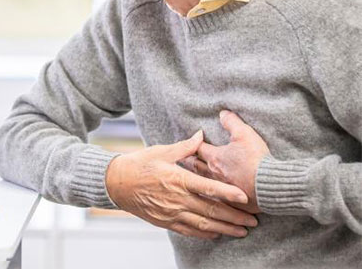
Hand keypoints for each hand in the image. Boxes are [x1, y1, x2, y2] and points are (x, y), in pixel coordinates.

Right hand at [106, 130, 257, 239]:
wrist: (116, 183)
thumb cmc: (138, 164)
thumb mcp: (161, 151)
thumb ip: (185, 147)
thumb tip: (201, 135)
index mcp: (177, 179)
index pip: (208, 188)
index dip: (228, 194)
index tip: (245, 197)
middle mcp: (177, 199)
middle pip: (211, 210)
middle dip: (234, 216)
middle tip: (253, 220)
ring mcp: (171, 213)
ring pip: (204, 224)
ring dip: (225, 228)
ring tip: (242, 231)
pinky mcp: (166, 222)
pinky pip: (190, 231)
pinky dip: (206, 234)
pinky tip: (218, 233)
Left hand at [183, 111, 269, 213]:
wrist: (270, 186)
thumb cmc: (256, 159)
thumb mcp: (244, 134)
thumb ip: (232, 122)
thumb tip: (222, 112)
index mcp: (215, 157)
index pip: (197, 148)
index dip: (193, 143)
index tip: (189, 142)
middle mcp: (214, 174)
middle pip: (196, 167)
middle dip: (188, 161)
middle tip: (180, 160)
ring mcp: (221, 189)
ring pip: (203, 183)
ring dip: (195, 179)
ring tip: (188, 178)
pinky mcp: (230, 202)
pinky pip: (216, 199)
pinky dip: (210, 197)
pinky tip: (206, 199)